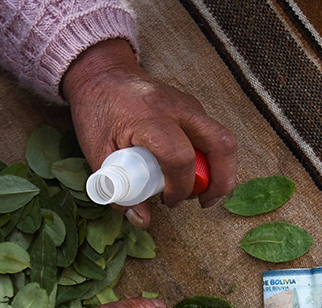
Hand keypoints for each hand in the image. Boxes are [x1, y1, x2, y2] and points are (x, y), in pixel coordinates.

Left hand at [62, 39, 236, 228]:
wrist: (103, 74)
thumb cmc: (98, 112)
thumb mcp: (99, 155)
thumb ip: (119, 190)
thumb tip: (142, 220)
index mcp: (149, 118)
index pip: (180, 158)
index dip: (180, 188)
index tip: (167, 200)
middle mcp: (178, 109)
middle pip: (221, 146)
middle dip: (221, 182)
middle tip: (204, 202)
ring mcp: (191, 106)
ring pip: (224, 141)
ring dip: (219, 172)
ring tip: (198, 191)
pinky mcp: (195, 109)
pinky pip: (213, 137)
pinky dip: (210, 160)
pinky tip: (190, 173)